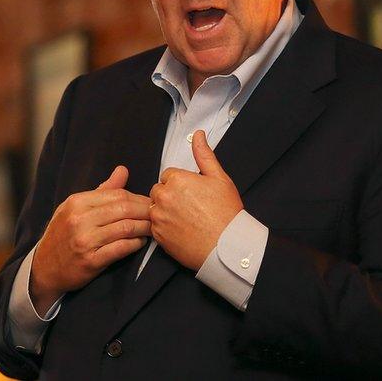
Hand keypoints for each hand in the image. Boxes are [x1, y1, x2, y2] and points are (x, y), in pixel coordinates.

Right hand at [30, 166, 151, 314]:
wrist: (44, 267)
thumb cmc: (63, 234)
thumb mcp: (75, 207)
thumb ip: (102, 190)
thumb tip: (122, 170)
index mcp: (77, 202)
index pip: (117, 194)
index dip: (138, 198)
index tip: (149, 203)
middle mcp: (79, 219)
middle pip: (124, 209)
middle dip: (145, 211)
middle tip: (157, 214)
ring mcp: (85, 241)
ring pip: (125, 228)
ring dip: (144, 228)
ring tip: (152, 228)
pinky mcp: (90, 261)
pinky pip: (121, 248)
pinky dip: (135, 244)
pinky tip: (140, 242)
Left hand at [149, 130, 242, 269]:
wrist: (226, 246)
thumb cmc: (225, 214)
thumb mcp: (219, 178)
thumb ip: (204, 155)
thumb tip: (198, 136)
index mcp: (177, 180)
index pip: (168, 175)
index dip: (181, 184)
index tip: (192, 194)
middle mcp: (164, 197)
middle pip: (159, 190)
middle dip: (170, 196)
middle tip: (190, 207)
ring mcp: (159, 217)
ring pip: (155, 208)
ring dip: (165, 211)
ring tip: (186, 219)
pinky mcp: (158, 235)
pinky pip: (155, 226)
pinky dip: (164, 227)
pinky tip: (181, 230)